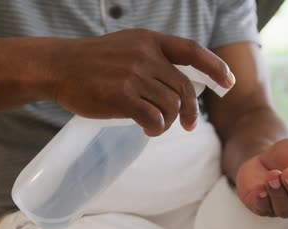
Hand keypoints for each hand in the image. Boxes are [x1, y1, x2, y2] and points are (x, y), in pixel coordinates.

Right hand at [47, 29, 234, 135]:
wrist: (58, 67)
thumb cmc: (93, 61)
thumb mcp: (127, 46)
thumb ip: (153, 58)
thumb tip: (181, 85)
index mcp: (150, 41)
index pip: (192, 51)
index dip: (215, 67)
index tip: (228, 83)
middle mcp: (145, 55)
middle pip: (184, 88)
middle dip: (190, 111)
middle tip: (188, 126)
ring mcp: (133, 75)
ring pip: (171, 106)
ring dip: (169, 121)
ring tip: (157, 125)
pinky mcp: (122, 97)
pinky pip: (154, 119)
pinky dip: (156, 129)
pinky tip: (148, 129)